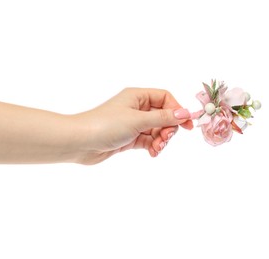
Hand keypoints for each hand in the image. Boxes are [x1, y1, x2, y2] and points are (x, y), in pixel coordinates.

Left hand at [72, 88, 192, 163]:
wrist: (80, 142)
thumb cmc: (106, 125)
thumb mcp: (138, 120)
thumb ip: (163, 118)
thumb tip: (186, 113)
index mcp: (137, 96)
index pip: (165, 98)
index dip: (177, 110)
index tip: (188, 125)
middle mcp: (136, 108)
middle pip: (163, 115)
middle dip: (168, 128)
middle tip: (165, 139)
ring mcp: (133, 124)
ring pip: (156, 130)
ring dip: (161, 140)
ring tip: (157, 148)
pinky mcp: (129, 138)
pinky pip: (148, 140)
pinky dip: (153, 146)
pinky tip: (152, 153)